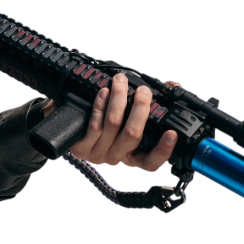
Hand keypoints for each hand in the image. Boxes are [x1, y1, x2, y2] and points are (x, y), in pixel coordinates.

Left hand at [66, 75, 181, 171]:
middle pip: (133, 134)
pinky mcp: (82, 147)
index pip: (151, 162)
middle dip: (140, 109)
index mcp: (131, 156)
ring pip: (113, 125)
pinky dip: (100, 105)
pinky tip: (104, 92)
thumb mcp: (127, 120)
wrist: (69, 133)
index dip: (164, 150)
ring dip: (118, 100)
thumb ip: (150, 106)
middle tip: (143, 91)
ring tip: (121, 82)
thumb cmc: (105, 125)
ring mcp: (99, 153)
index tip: (172, 133)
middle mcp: (117, 157)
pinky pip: (94, 124)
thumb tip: (174, 86)